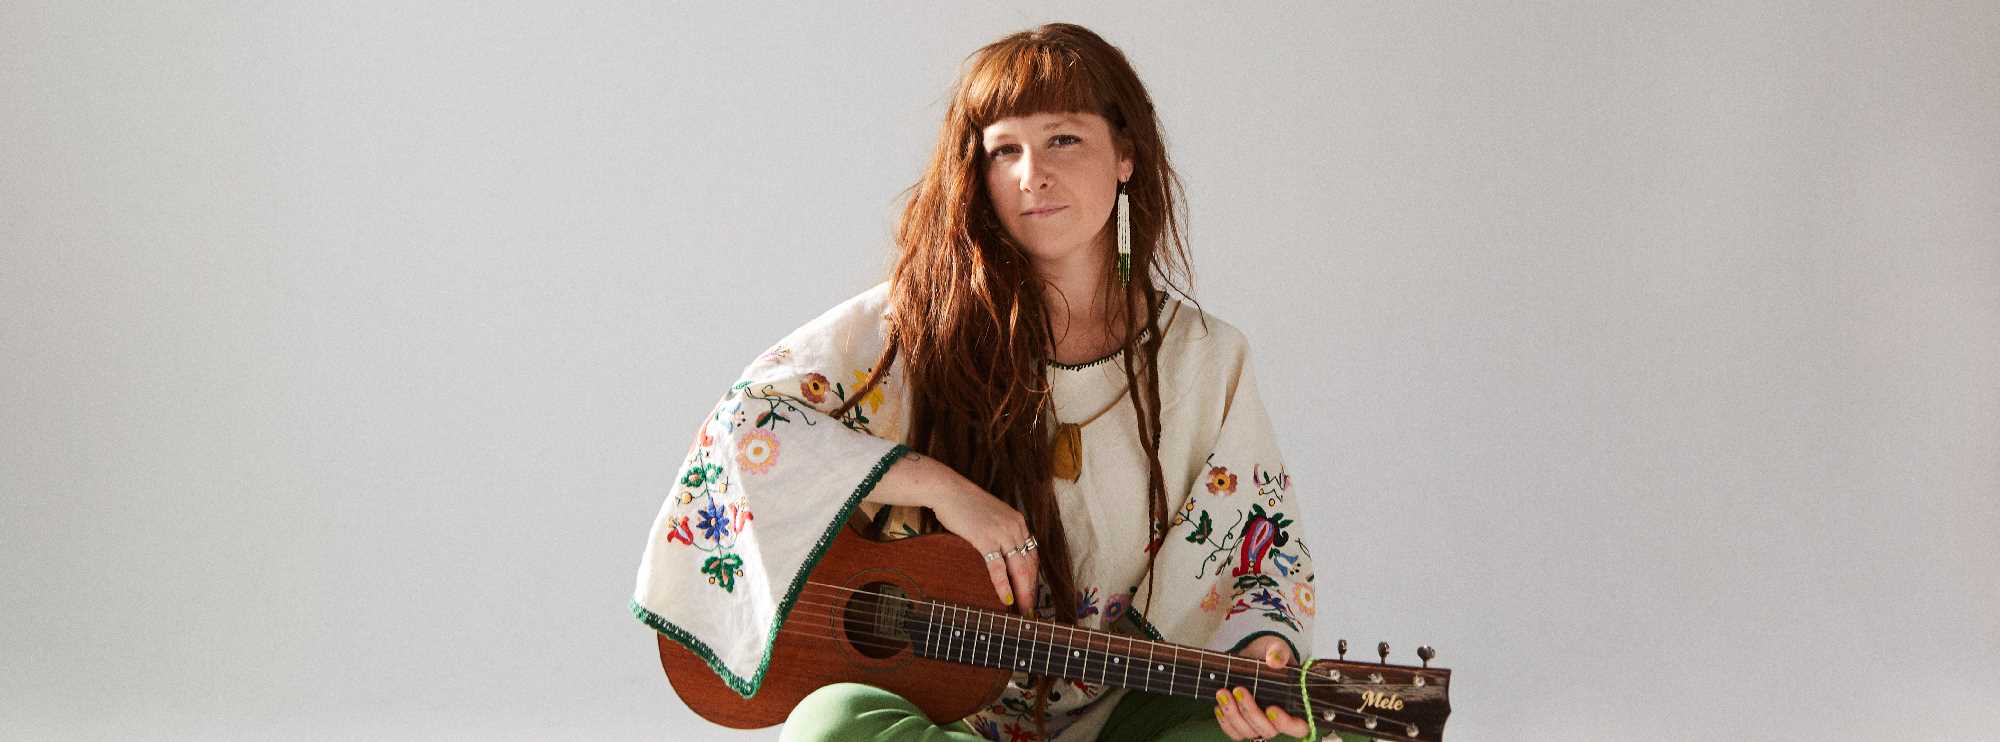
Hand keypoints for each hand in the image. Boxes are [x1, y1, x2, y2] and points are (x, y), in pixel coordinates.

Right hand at [925, 464, 1039, 617]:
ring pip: (1018, 568)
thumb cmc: (965, 504)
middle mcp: (1015, 527)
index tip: (1032, 590)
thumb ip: (1001, 530)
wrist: (948, 491)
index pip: (1032, 554)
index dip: (1034, 575)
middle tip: (1031, 607)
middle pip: (1029, 564)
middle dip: (1031, 588)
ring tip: (1022, 608)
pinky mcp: (985, 539)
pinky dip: (1003, 585)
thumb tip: (1002, 550)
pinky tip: (1006, 599)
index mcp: (1018, 522)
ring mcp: (1001, 533)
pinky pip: (997, 568)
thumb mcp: (992, 515)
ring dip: (1022, 591)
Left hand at [1214, 636, 1310, 740]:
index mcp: (1295, 706)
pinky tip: (1218, 706)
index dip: (1286, 724)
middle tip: (1239, 690)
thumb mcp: (1277, 648)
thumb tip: (1275, 660)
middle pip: (1268, 731)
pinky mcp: (1242, 724)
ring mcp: (1259, 724)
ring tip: (1222, 693)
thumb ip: (1279, 653)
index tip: (1271, 709)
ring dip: (1233, 715)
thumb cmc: (1270, 656)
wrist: (1252, 656)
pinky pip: (1234, 732)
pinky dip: (1224, 721)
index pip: (1298, 727)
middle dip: (1251, 713)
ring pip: (1248, 732)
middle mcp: (1278, 721)